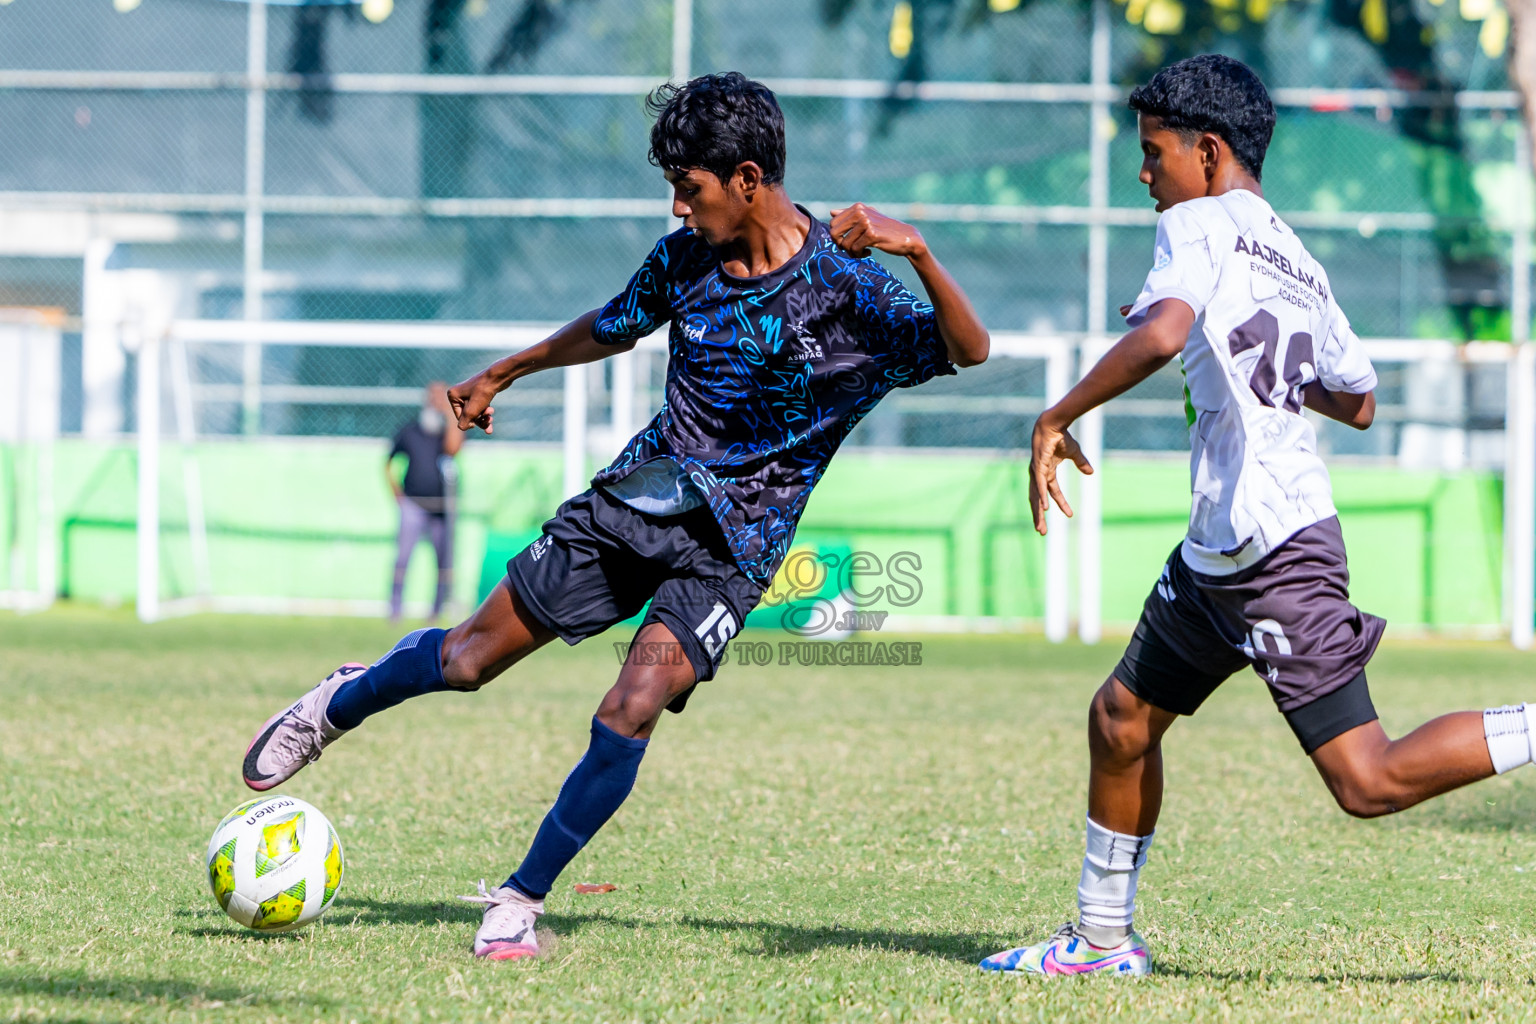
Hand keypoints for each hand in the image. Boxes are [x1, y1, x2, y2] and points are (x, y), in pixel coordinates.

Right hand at [447, 371, 500, 434]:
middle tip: (489, 420)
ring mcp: (470, 394)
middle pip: (468, 415)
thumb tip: (461, 428)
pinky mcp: (480, 394)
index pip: (459, 417)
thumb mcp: (472, 410)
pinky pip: (481, 408)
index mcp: (453, 395)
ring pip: (476, 413)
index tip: (480, 419)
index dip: (470, 421)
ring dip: (484, 418)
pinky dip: (486, 414)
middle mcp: (459, 393)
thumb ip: (464, 422)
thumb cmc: (483, 391)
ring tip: (491, 418)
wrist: (499, 377)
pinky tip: (491, 420)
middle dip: (479, 420)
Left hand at [828, 203, 927, 259]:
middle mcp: (860, 212)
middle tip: (852, 249)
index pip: (832, 223)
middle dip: (840, 245)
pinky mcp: (871, 234)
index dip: (837, 236)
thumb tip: (831, 212)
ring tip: (862, 252)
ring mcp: (866, 222)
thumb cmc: (885, 230)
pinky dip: (860, 255)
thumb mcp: (868, 218)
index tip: (847, 241)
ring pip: (844, 244)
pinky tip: (869, 252)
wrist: (907, 238)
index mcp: (858, 207)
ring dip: (852, 252)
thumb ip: (850, 215)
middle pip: (834, 233)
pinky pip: (855, 249)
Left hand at [1028, 414, 1093, 534]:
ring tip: (1041, 527)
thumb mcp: (1074, 453)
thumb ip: (1081, 463)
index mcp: (1046, 472)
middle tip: (1042, 532)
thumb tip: (1091, 473)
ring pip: (1037, 497)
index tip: (1070, 515)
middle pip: (1039, 500)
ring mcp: (1036, 471)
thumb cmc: (1061, 436)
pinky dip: (1041, 497)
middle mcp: (1038, 474)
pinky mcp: (1038, 467)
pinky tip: (1044, 508)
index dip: (1061, 503)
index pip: (1053, 492)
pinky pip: (1040, 485)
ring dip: (1038, 513)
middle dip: (1040, 517)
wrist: (1053, 424)